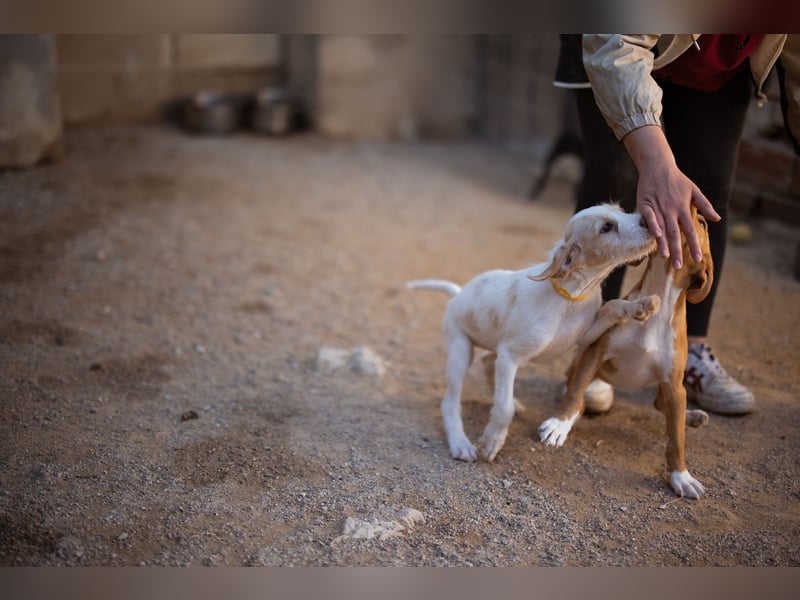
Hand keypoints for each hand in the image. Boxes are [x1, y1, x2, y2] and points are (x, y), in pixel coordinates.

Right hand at [622, 126, 720, 267]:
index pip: (691, 230)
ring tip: (665, 257)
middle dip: (677, 250)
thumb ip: (705, 205)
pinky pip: (649, 217)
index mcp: (684, 208)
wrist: (658, 166)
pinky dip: (652, 226)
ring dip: (663, 243)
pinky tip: (654, 236)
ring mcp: (659, 208)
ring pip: (662, 228)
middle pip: (676, 233)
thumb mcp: (694, 191)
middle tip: (678, 265)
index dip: (694, 245)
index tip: (698, 259)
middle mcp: (672, 210)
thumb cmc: (677, 180)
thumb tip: (717, 219)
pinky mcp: (646, 204)